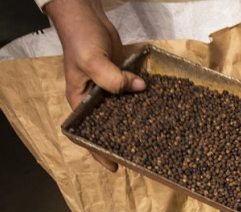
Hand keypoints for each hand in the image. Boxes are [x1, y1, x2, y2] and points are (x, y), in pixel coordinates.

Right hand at [45, 0, 145, 170]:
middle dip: (125, 138)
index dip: (99, 152)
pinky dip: (145, 96)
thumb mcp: (91, 61)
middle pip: (111, 124)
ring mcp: (111, 87)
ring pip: (126, 108)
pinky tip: (161, 105)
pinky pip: (135, 89)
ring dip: (140, 117)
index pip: (88, 133)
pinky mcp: (123, 75)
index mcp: (81, 101)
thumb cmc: (79, 39)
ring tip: (159, 134)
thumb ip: (111, 79)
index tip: (114, 167)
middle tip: (145, 153)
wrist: (85, 14)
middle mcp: (96, 98)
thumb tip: (139, 89)